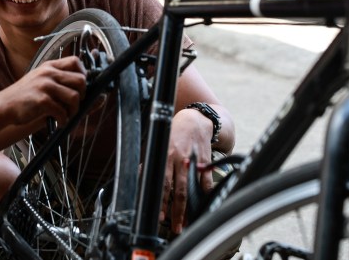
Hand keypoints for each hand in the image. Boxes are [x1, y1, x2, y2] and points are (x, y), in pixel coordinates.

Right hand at [0, 56, 86, 129]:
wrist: (3, 107)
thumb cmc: (25, 98)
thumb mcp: (44, 85)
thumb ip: (67, 87)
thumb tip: (102, 96)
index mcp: (49, 66)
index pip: (76, 61)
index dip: (84, 74)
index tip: (81, 87)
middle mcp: (48, 73)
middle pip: (81, 80)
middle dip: (82, 95)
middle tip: (74, 105)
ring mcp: (44, 85)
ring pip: (74, 97)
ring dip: (73, 110)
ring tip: (65, 116)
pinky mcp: (41, 100)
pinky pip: (62, 110)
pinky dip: (63, 120)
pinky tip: (57, 122)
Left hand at [160, 108, 214, 234]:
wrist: (195, 120)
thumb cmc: (174, 133)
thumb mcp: (159, 144)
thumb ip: (151, 161)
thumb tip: (141, 178)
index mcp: (166, 156)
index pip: (162, 183)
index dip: (161, 202)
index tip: (160, 218)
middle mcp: (180, 159)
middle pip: (178, 190)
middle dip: (176, 212)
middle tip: (175, 228)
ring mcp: (194, 161)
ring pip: (192, 189)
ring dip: (189, 208)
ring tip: (186, 223)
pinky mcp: (206, 162)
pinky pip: (206, 182)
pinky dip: (205, 195)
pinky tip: (203, 206)